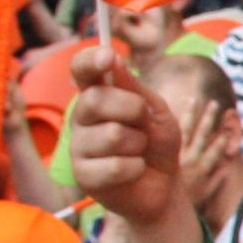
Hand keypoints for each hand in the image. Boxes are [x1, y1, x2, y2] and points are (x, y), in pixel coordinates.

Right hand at [63, 39, 185, 228]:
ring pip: (112, 135)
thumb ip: (137, 90)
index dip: (90, 60)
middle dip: (133, 109)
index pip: (81, 69)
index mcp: (98, 95)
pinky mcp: (83, 175)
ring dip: (139, 144)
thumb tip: (113, 62)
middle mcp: (82, 117)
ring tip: (139, 152)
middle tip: (144, 123)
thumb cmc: (158, 144)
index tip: (108, 56)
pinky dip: (136, 168)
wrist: (164, 185)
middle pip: (96, 100)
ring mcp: (79, 146)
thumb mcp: (158, 113)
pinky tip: (134, 171)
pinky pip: (114, 166)